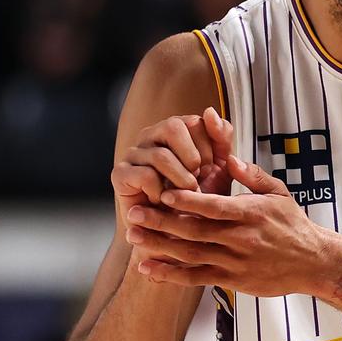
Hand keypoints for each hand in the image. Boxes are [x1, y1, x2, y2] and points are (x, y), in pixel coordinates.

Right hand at [111, 107, 233, 220]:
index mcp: (175, 129)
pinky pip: (145, 175)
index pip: (194, 121)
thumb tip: (210, 111)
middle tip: (197, 180)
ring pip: (161, 155)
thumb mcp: (220, 166)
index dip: (208, 148)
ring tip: (185, 194)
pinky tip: (164, 200)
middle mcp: (151, 135)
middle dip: (193, 158)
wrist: (178, 230)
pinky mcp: (120, 174)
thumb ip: (221, 138)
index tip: (209, 170)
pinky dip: (162, 192)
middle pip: (172, 127)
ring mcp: (134, 153)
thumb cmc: (199, 196)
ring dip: (181, 180)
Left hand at [124, 156, 332, 296]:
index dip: (185, 199)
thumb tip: (228, 157)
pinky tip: (149, 268)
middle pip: (194, 230)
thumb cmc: (294, 225)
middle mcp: (241, 238)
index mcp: (250, 213)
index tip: (162, 192)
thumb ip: (252, 176)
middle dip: (160, 221)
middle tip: (133, 213)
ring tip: (133, 237)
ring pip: (190, 254)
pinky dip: (171, 275)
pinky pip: (196, 278)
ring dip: (159, 246)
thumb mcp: (278, 193)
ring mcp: (235, 261)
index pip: (212, 205)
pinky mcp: (233, 280)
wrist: (313, 262)